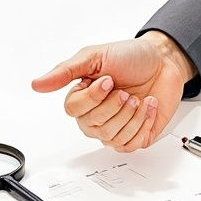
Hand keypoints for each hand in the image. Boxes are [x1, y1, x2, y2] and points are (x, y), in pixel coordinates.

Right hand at [31, 31, 197, 151]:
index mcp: (82, 97)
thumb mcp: (95, 57)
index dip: (93, 98)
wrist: (163, 61)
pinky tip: (147, 107)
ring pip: (112, 137)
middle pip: (94, 126)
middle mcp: (95, 116)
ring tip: (138, 98)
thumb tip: (37, 85)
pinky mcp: (135, 136)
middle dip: (115, 106)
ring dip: (131, 114)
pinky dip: (143, 123)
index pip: (74, 110)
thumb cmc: (131, 57)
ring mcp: (115, 128)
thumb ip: (65, 72)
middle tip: (126, 90)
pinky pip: (132, 144)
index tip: (108, 80)